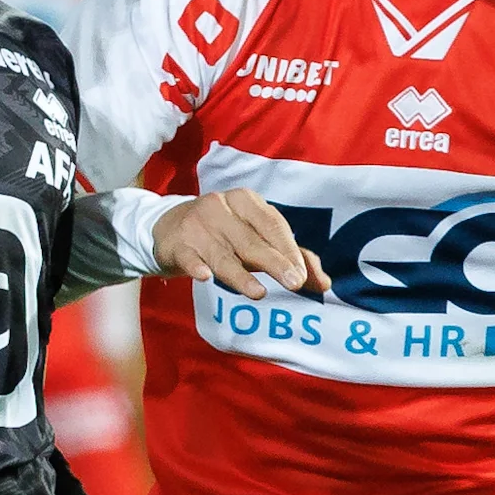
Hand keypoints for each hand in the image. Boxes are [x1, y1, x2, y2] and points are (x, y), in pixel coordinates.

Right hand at [154, 189, 328, 298]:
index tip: (303, 275)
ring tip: (259, 293)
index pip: (272, 224)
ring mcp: (197, 225)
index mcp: (245, 200)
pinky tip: (205, 276)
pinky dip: (197, 266)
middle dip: (274, 263)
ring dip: (240, 275)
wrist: (170, 228)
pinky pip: (190, 257)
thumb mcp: (256, 237)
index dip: (289, 250)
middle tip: (294, 284)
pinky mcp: (178, 243)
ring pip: (222, 254)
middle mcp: (221, 207)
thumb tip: (324, 284)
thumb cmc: (225, 234)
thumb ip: (291, 256)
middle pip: (251, 241)